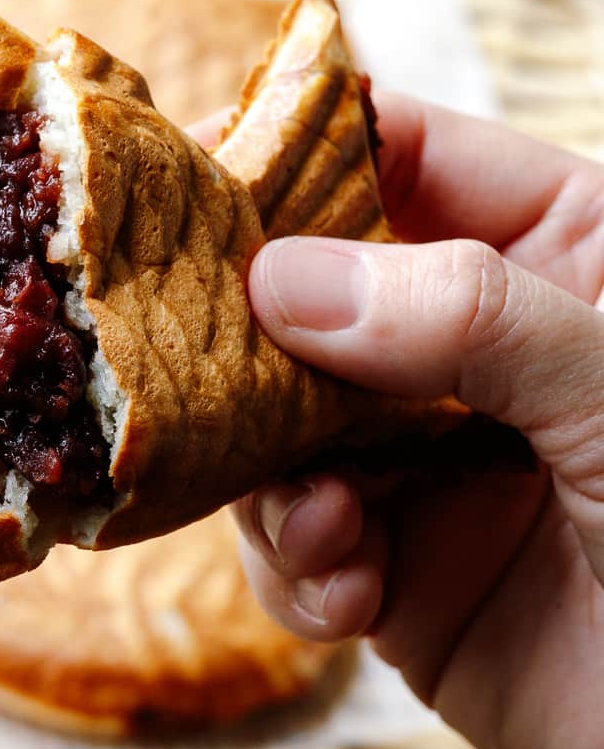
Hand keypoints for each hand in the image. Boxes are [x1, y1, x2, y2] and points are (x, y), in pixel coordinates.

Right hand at [230, 94, 603, 748]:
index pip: (403, 153)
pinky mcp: (392, 570)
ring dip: (275, 476)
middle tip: (196, 366)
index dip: (298, 154)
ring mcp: (424, 456)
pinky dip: (300, 568)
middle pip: (309, 287)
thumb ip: (474, 317)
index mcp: (554, 250)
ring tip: (328, 524)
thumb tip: (283, 277)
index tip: (195, 189)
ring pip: (275, 421)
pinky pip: (293, 544)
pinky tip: (351, 595)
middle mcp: (471, 344)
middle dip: (250, 336)